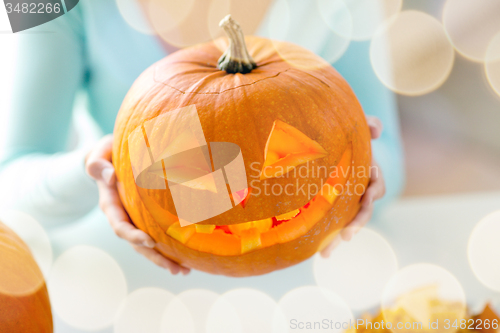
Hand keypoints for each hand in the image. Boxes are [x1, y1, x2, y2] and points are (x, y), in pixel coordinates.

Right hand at [85, 135, 189, 274]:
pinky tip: (186, 259)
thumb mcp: (99, 154)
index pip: (120, 225)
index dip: (133, 235)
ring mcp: (133, 220)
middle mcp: (122, 216)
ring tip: (183, 271)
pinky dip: (168, 249)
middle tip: (175, 269)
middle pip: (136, 243)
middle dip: (155, 257)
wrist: (108, 158)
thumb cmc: (106, 154)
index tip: (150, 241)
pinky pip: (155, 236)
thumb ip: (98, 164)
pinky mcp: (143, 219)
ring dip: (164, 260)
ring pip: (147, 245)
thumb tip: (110, 175)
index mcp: (110, 204)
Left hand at [320, 116, 385, 257]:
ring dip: (336, 238)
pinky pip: (329, 223)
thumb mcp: (358, 127)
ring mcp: (345, 201)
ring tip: (325, 253)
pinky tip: (313, 249)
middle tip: (346, 235)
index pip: (377, 187)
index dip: (373, 194)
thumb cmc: (347, 135)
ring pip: (344, 223)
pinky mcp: (330, 206)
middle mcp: (360, 191)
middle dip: (356, 224)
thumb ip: (369, 124)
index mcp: (369, 174)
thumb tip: (378, 129)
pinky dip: (323, 236)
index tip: (367, 197)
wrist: (329, 142)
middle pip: (362, 212)